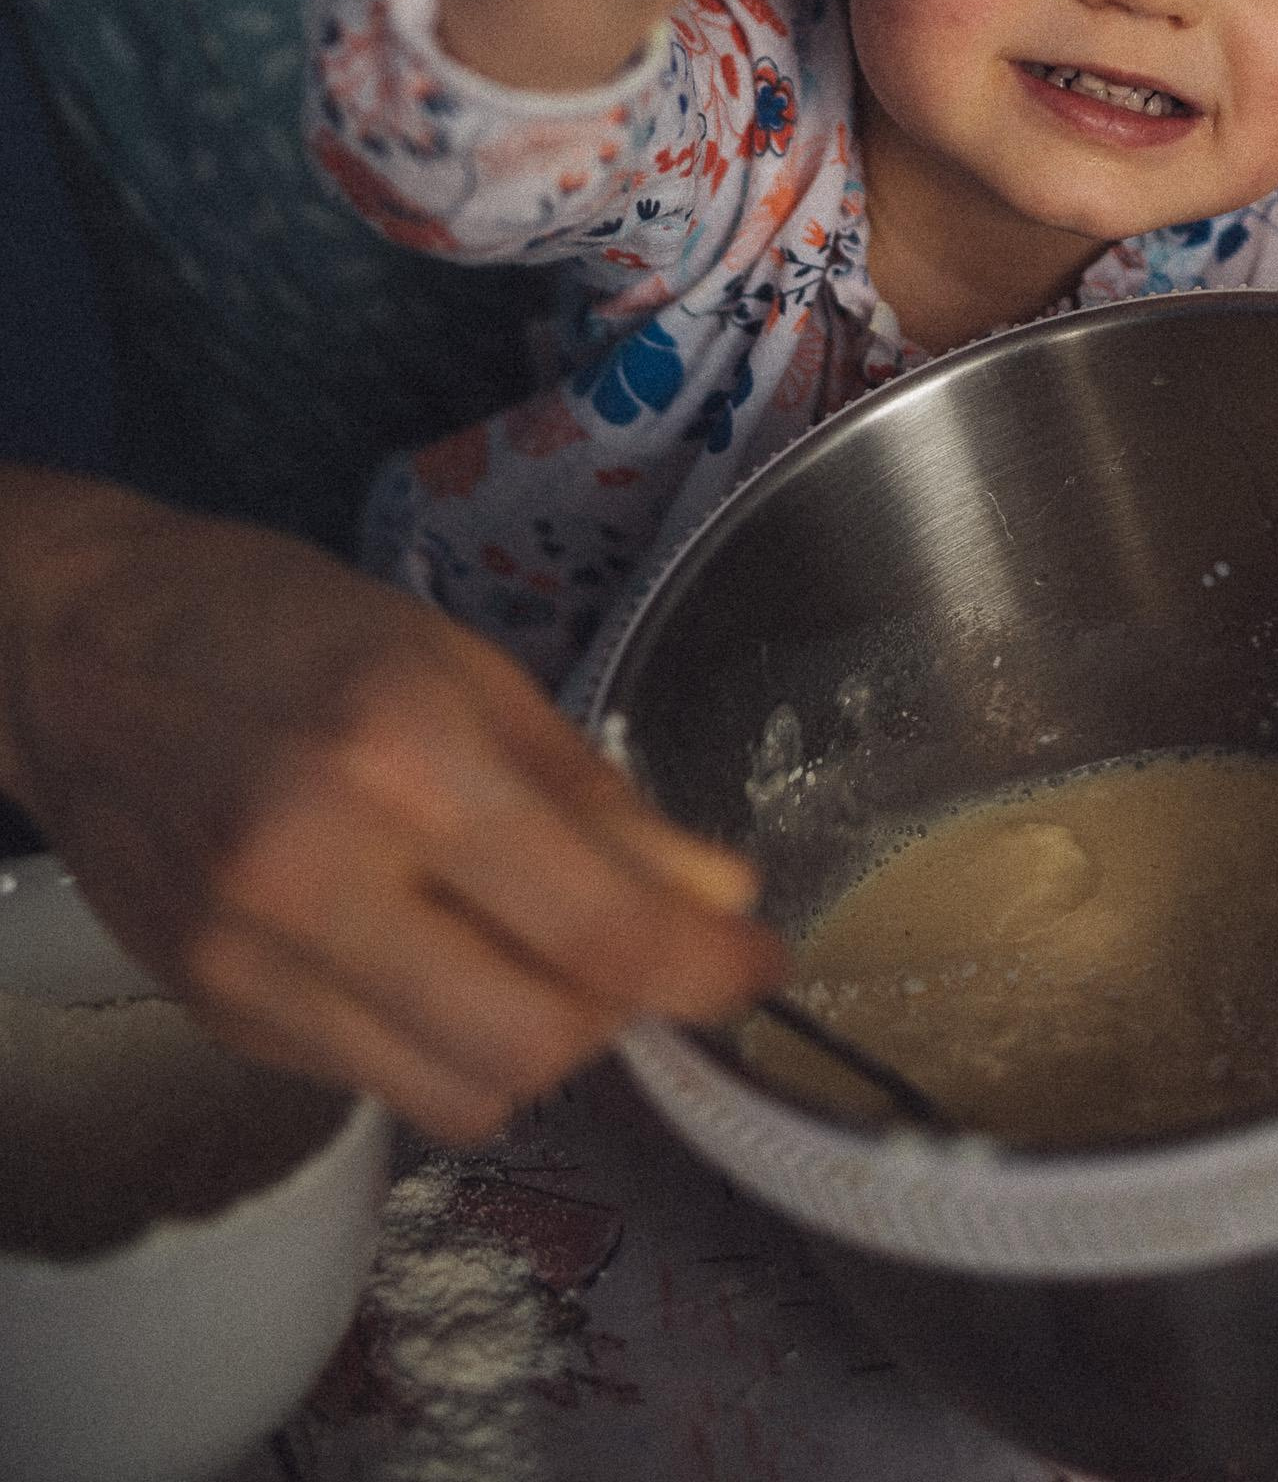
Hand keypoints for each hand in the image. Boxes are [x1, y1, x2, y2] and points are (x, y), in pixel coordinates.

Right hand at [0, 471, 785, 1142]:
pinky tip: (435, 957)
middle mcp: (320, 874)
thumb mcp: (465, 665)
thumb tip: (716, 894)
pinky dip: (438, 1042)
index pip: (596, 928)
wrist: (80, 653)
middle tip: (634, 947)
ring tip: (535, 955)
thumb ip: (593, 794)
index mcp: (403, 755)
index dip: (703, 970)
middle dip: (618, 1015)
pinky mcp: (212, 1014)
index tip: (757, 964)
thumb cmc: (287, 623)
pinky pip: (373, 1081)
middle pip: (536, 1044)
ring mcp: (251, 962)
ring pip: (459, 1095)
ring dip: (533, 1046)